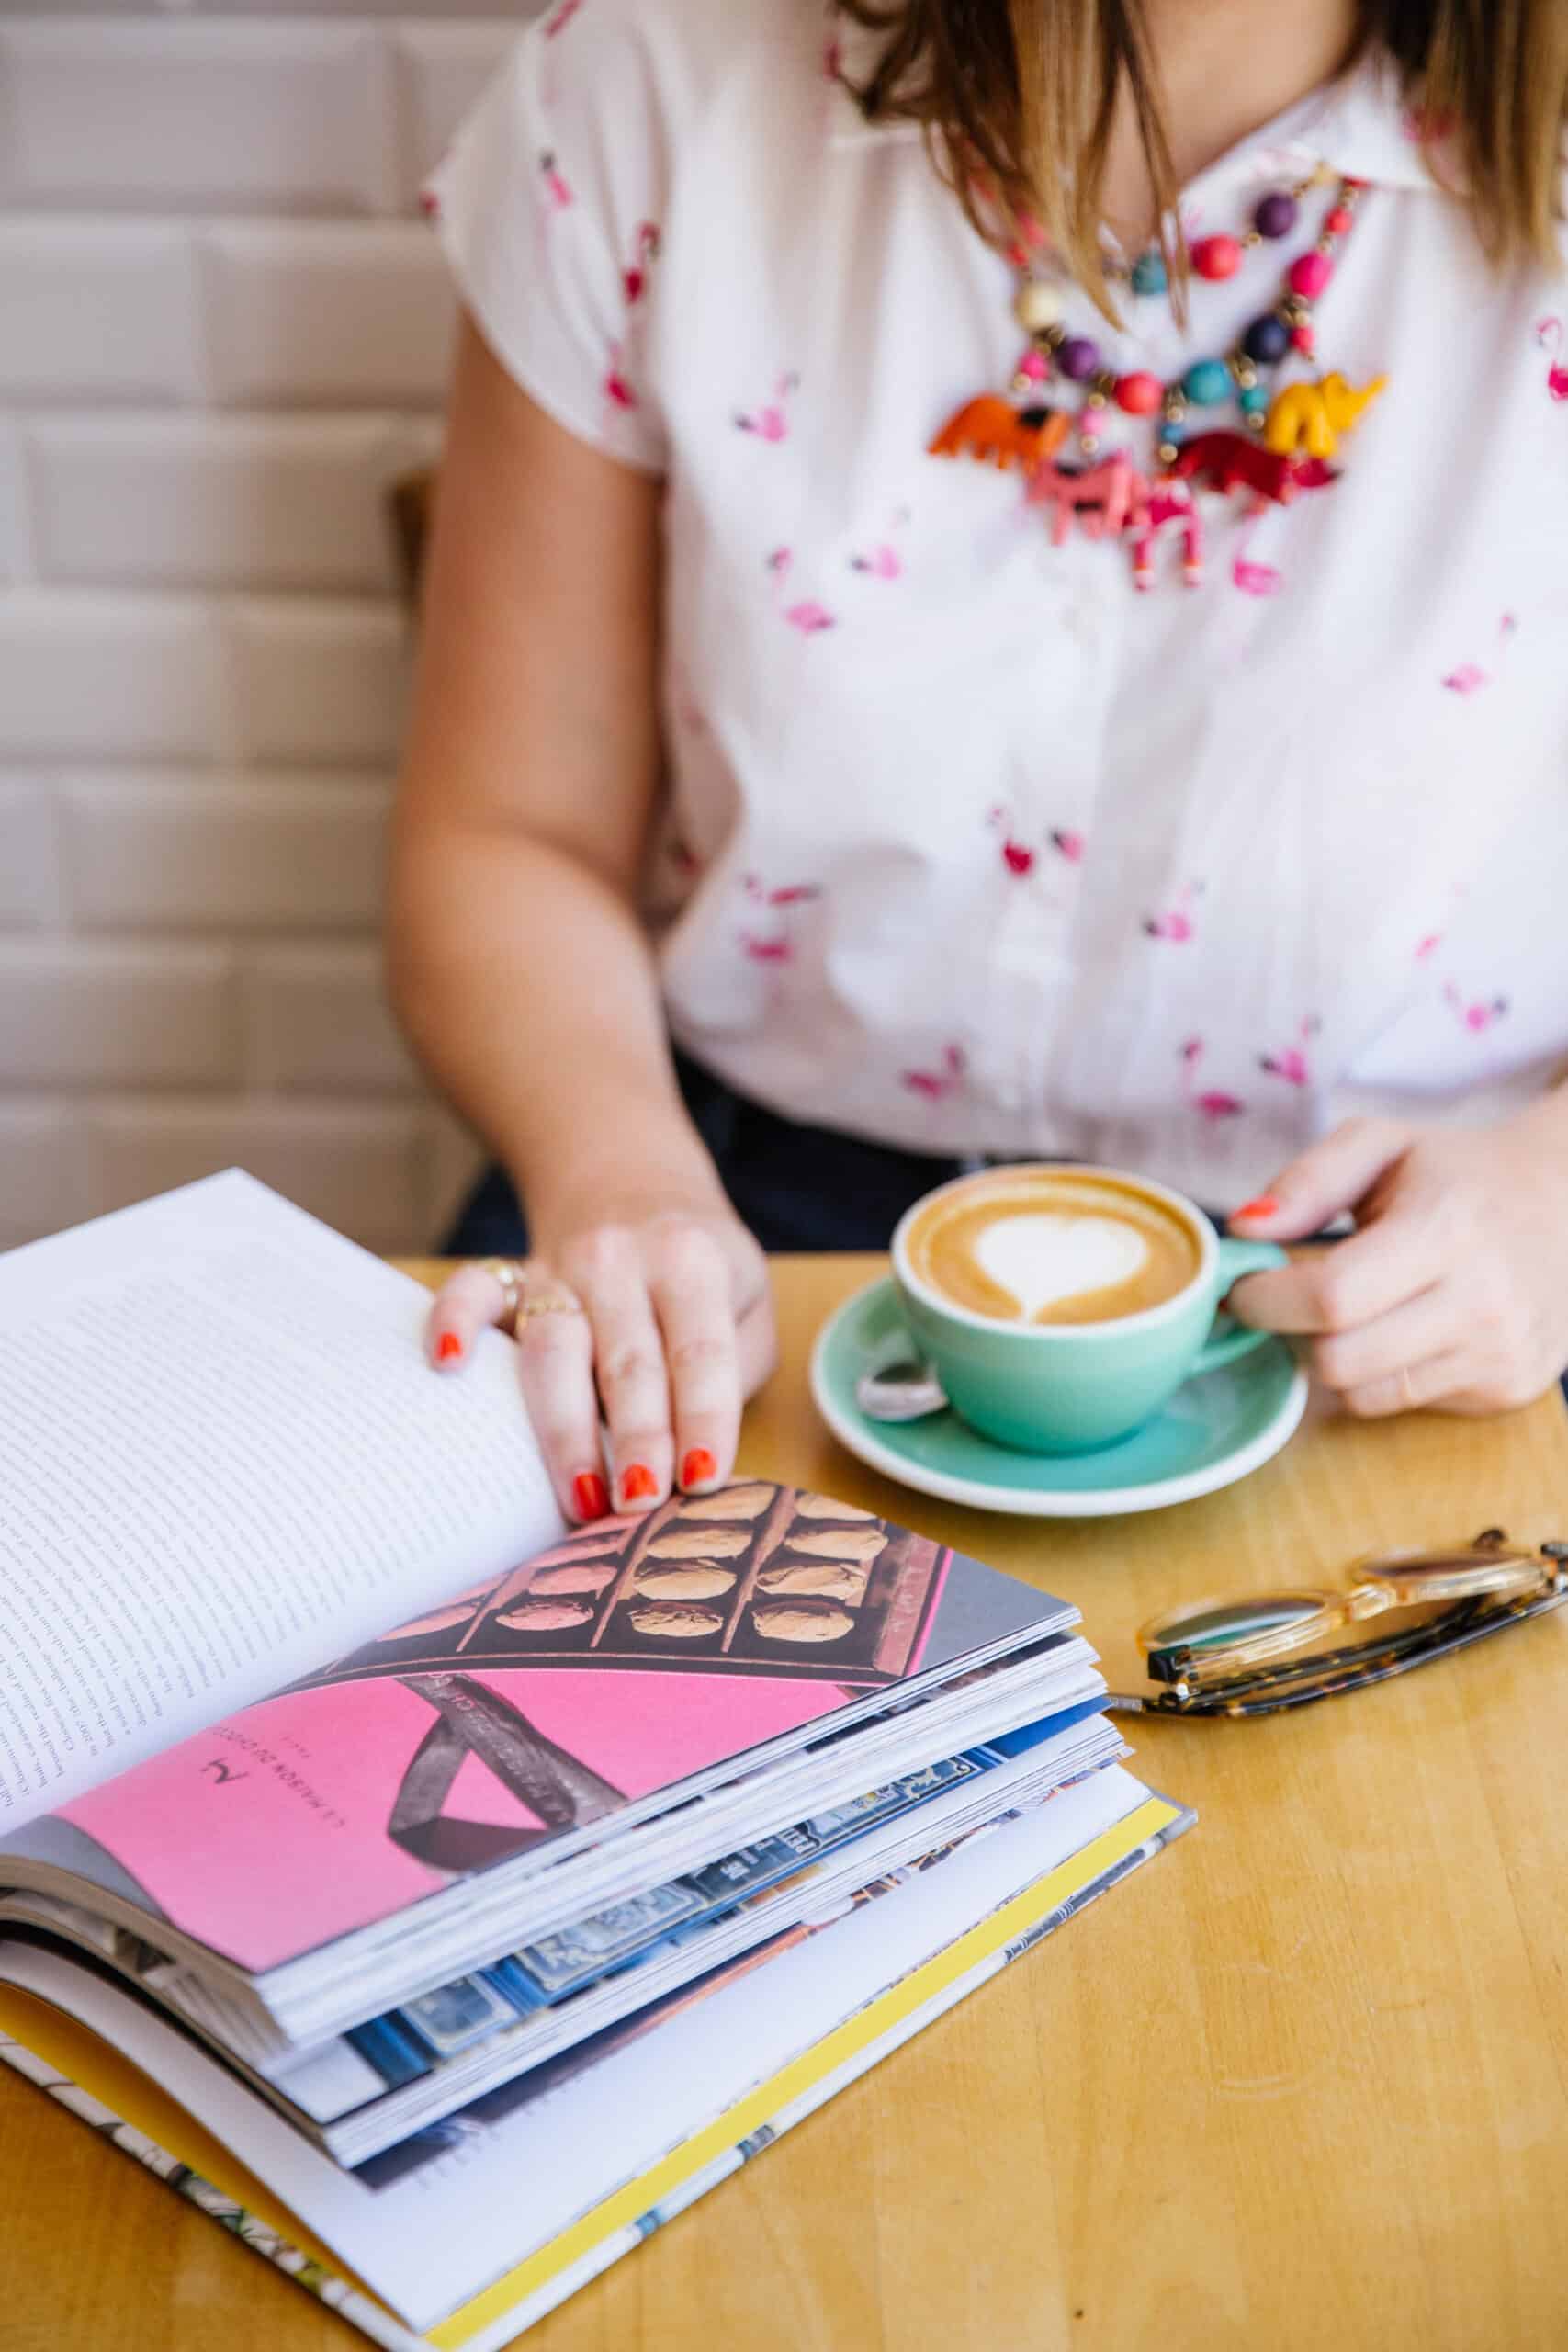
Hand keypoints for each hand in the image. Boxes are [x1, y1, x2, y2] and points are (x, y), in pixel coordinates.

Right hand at [425, 1207, 774, 1519]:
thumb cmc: (697, 1265)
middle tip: (640, 1505)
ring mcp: (558, 1267)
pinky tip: (447, 1364)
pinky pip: (471, 1291)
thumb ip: (735, 1368)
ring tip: (579, 1498)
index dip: (703, 1417)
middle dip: (636, 1439)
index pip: (700, 1351)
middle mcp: (620, 1260)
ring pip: (553, 1350)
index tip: (702, 1480)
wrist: (629, 1180)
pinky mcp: (508, 1274)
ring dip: (565, 1429)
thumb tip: (698, 1456)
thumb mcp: (748, 1299)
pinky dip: (452, 1320)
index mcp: (692, 1263)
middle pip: (626, 1362)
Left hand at [1225, 1108, 1567, 1417]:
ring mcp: (1501, 1353)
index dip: (1265, 1300)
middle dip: (1289, 1334)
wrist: (1567, 1205)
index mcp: (1448, 1227)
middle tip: (1283, 1304)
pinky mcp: (1508, 1389)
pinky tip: (1394, 1331)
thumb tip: (1245, 1229)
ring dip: (1329, 1360)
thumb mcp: (1383, 1144)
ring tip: (1341, 1315)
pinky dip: (1377, 1375)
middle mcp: (1483, 1300)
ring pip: (1362, 1395)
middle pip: (1338, 1360)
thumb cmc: (1460, 1174)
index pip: (1331, 1297)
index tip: (1241, 1288)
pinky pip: (1402, 1405)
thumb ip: (1309, 1179)